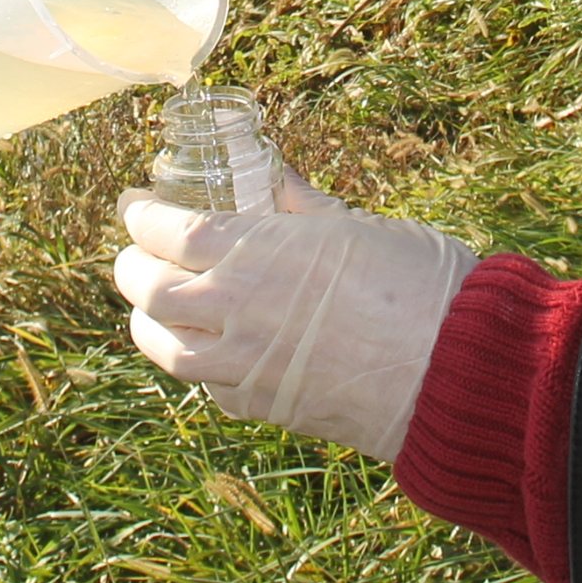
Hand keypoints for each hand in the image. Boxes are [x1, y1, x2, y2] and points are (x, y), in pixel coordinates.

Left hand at [111, 170, 477, 462]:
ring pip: (163, 346)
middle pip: (147, 289)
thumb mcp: (356, 224)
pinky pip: (205, 386)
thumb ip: (302, 205)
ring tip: (151, 307)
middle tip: (133, 252)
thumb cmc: (416, 284)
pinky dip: (193, 365)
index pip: (165, 231)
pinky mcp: (262, 406)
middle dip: (130, 266)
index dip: (140, 216)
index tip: (134, 204)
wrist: (451, 371)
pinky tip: (204, 353)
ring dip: (147, 322)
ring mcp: (242, 365)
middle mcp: (234, 309)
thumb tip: (275, 176)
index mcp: (253, 251)